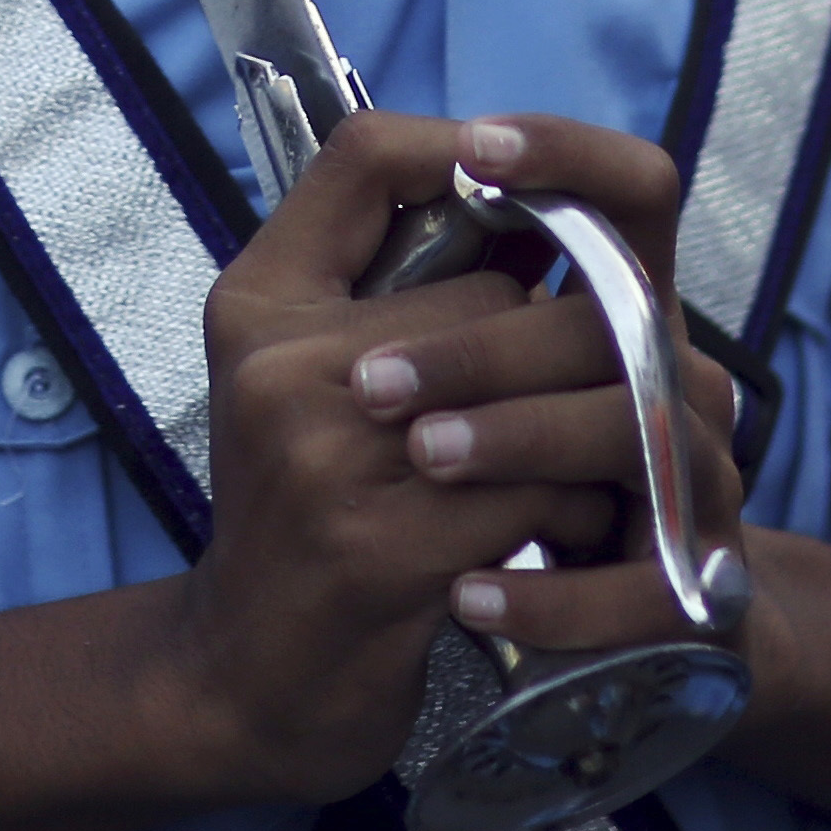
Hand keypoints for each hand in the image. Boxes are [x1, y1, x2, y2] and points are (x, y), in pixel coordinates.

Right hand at [149, 109, 702, 806]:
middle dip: (556, 349)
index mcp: (258, 304)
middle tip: (589, 393)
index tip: (529, 177)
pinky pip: (535, 496)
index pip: (364, 157)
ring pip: (526, 395)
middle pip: (489, 297)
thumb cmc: (298, 516)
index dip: (460, 144)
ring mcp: (326, 460)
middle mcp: (278, 367)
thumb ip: (388, 290)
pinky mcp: (381, 551)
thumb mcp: (305, 379)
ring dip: (580, 440)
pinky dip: (574, 518)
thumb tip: (528, 198)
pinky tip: (564, 540)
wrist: (241, 686)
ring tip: (584, 473)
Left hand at [365, 150, 743, 668]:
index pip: (636, 192)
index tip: (479, 149)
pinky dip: (552, 596)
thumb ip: (454, 288)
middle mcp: (681, 376)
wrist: (623, 641)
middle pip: (608, 322)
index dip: (571, 156)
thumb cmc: (521, 485)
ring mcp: (704, 480)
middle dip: (483, 347)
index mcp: (629, 306)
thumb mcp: (491, 378)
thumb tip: (385, 187)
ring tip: (418, 461)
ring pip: (630, 435)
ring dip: (516, 442)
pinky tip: (466, 596)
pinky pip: (642, 588)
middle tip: (369, 384)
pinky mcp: (704, 587)